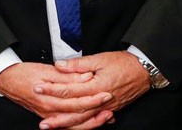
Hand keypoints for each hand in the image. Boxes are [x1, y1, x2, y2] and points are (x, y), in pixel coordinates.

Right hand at [0, 62, 113, 128]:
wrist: (6, 80)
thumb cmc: (23, 73)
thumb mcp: (45, 70)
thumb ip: (67, 75)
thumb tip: (85, 76)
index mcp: (50, 99)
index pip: (77, 101)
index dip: (93, 98)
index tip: (106, 93)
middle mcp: (50, 111)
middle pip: (78, 116)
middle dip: (96, 112)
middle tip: (110, 106)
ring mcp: (49, 116)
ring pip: (75, 124)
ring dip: (92, 122)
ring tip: (106, 117)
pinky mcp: (49, 116)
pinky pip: (68, 124)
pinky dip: (81, 124)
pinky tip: (92, 120)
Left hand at [35, 51, 149, 128]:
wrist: (143, 71)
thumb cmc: (123, 63)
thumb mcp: (99, 59)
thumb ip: (78, 64)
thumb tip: (59, 65)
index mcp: (96, 86)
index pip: (69, 90)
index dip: (52, 89)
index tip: (38, 88)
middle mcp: (101, 100)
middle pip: (76, 111)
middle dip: (57, 117)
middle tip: (42, 121)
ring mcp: (106, 107)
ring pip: (84, 120)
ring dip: (67, 124)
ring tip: (52, 127)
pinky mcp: (110, 109)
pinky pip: (93, 120)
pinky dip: (81, 125)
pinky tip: (71, 126)